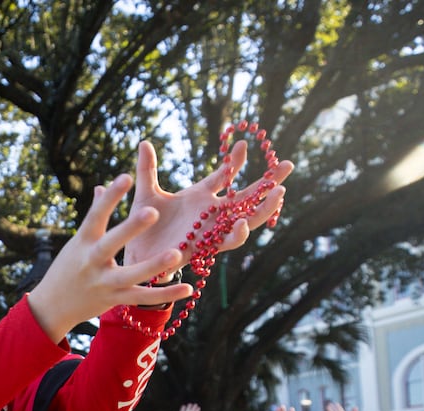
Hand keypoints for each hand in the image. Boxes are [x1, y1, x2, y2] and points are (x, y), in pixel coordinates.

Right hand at [26, 169, 188, 337]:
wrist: (52, 307)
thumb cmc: (67, 267)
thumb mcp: (77, 242)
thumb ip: (94, 215)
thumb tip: (102, 187)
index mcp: (83, 242)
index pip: (96, 215)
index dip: (110, 197)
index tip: (126, 176)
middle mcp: (91, 261)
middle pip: (112, 244)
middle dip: (130, 229)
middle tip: (152, 211)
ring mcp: (103, 283)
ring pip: (131, 275)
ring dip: (154, 265)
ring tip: (176, 253)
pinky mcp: (113, 300)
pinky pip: (142, 297)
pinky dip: (164, 294)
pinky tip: (186, 288)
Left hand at [129, 137, 293, 261]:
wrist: (135, 255)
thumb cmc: (142, 225)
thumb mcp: (145, 194)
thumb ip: (148, 169)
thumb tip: (144, 142)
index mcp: (199, 196)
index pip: (224, 175)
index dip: (236, 161)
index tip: (244, 144)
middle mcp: (210, 213)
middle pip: (246, 197)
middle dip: (269, 182)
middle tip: (288, 165)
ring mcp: (210, 230)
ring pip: (246, 220)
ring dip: (264, 209)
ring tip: (279, 193)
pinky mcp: (204, 248)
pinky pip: (226, 242)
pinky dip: (237, 234)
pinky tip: (243, 223)